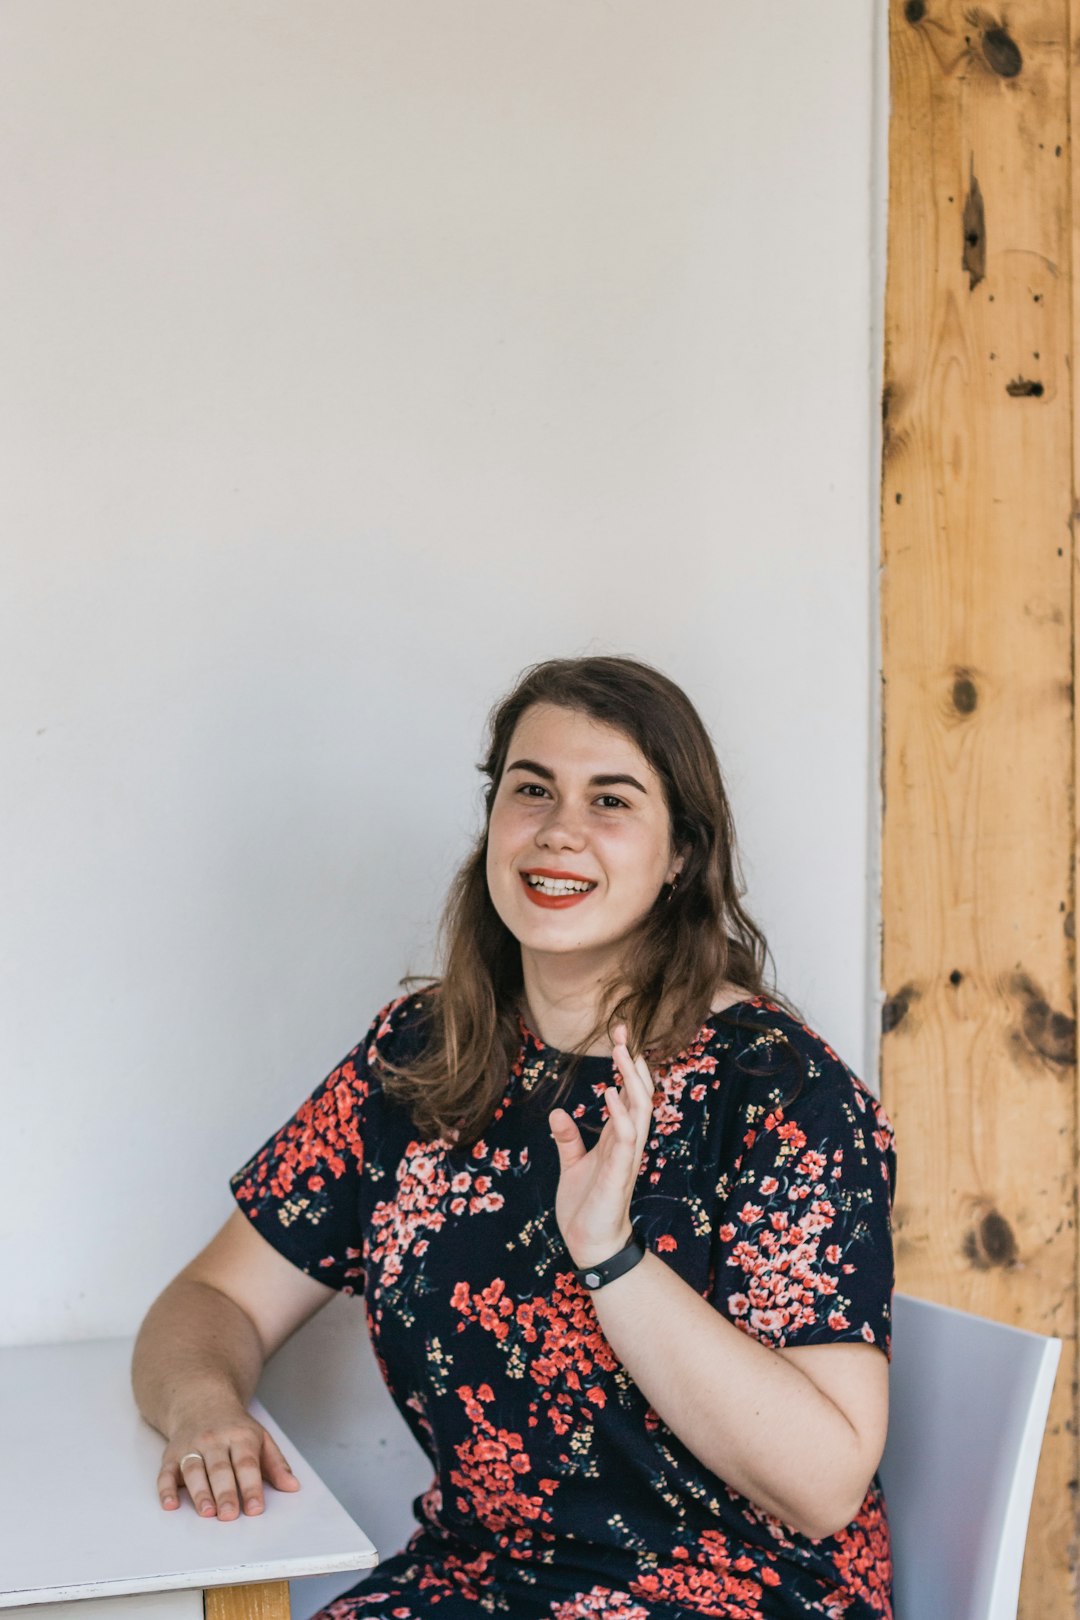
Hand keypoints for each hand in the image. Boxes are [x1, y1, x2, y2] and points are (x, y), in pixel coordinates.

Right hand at [158, 1397, 298, 1518]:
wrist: (202, 1401)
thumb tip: (293, 1487)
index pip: (247, 1464)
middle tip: (229, 1516)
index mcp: (240, 1436)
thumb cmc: (235, 1428)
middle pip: (220, 1468)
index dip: (251, 1487)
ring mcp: (191, 1446)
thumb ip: (276, 1464)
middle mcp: (214, 1440)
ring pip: (194, 1470)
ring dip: (199, 1492)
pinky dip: (166, 1489)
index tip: (255, 1509)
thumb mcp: (261, 1438)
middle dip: (225, 1492)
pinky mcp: (171, 1455)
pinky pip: (166, 1472)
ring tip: (207, 1512)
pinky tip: (170, 1505)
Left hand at [549, 1021, 655, 1269]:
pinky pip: (625, 1139)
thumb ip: (568, 1138)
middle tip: (622, 1031)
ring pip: (639, 1110)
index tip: (619, 1036)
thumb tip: (559, 1112)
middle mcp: (627, 1143)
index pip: (628, 1094)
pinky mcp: (619, 1174)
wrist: (589, 1244)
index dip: (626, 1066)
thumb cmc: (585, 1205)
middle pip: (639, 1094)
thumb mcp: (571, 1164)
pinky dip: (621, 1114)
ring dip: (632, 1080)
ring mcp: (626, 1157)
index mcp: (617, 1138)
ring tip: (623, 1052)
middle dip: (633, 1063)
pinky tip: (611, 1092)